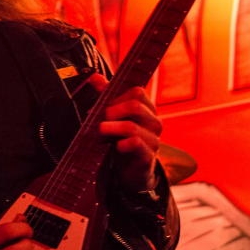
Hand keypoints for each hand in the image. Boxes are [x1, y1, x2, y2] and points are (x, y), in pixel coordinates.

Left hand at [89, 74, 161, 194]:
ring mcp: (154, 140)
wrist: (130, 172)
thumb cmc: (122, 140)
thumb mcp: (114, 117)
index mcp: (147, 109)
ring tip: (100, 132)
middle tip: (100, 120)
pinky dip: (122, 144)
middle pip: (135, 106)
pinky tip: (115, 147)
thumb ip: (106, 96)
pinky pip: (136, 144)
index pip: (137, 92)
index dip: (117, 96)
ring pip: (132, 126)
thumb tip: (95, 77)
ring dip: (111, 128)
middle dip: (113, 111)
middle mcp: (154, 122)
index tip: (104, 105)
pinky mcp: (148, 157)